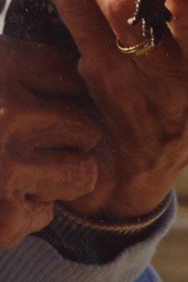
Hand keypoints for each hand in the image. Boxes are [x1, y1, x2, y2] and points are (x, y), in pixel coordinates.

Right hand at [0, 35, 100, 248]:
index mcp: (2, 67)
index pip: (71, 77)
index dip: (62, 93)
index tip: (43, 103)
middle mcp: (8, 111)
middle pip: (87, 124)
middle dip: (67, 137)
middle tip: (37, 144)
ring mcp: (6, 165)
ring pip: (82, 171)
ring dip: (58, 175)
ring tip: (25, 171)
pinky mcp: (2, 214)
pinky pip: (46, 211)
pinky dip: (27, 211)